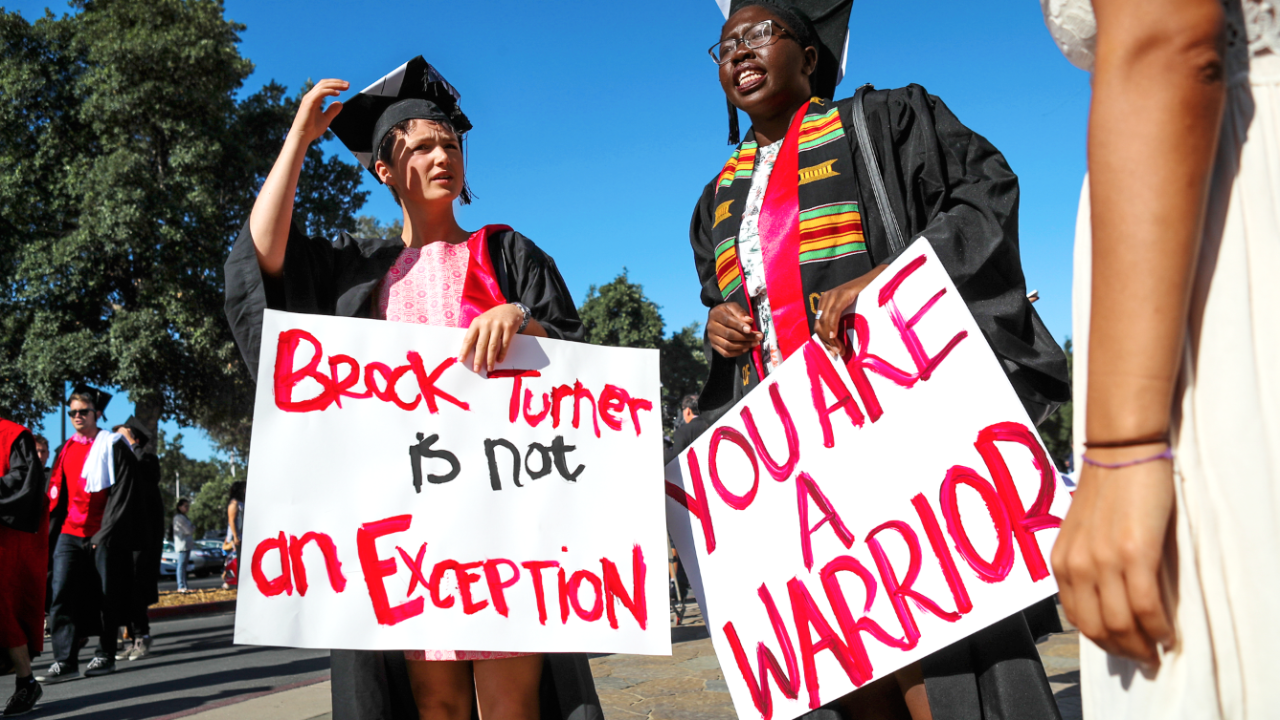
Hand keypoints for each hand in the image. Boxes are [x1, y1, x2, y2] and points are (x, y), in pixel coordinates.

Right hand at [290, 79, 348, 145]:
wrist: (302, 136)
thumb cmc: (311, 129)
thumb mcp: (326, 119)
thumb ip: (332, 111)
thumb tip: (340, 103)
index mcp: (314, 99)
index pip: (324, 86)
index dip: (335, 84)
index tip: (346, 86)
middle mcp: (310, 96)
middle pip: (324, 83)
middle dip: (337, 82)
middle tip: (348, 85)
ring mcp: (309, 98)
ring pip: (323, 86)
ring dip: (335, 85)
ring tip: (345, 87)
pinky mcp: (309, 102)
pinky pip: (320, 92)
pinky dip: (330, 91)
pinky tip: (338, 93)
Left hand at [459, 304, 524, 372]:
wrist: (510, 310)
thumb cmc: (492, 319)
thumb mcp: (482, 322)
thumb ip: (476, 333)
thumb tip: (470, 352)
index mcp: (477, 322)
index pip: (469, 339)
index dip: (464, 350)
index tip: (461, 360)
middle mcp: (486, 323)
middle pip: (481, 345)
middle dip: (478, 359)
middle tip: (476, 369)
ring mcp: (498, 326)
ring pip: (492, 346)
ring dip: (490, 359)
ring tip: (489, 368)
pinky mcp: (508, 328)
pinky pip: (504, 344)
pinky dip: (502, 354)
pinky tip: (499, 360)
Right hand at [707, 302, 761, 357]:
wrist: (718, 318)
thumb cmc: (729, 312)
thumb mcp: (734, 306)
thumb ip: (741, 312)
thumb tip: (749, 321)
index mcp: (716, 314)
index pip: (727, 321)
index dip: (739, 326)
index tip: (750, 329)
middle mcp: (711, 326)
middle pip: (728, 334)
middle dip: (745, 337)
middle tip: (758, 337)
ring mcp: (712, 338)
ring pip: (727, 345)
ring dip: (743, 346)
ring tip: (754, 343)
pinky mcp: (714, 346)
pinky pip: (725, 353)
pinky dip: (737, 352)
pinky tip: (746, 348)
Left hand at [813, 265, 888, 355]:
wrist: (876, 279)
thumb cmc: (865, 297)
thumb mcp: (849, 311)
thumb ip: (840, 321)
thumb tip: (836, 343)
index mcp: (825, 302)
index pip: (818, 325)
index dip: (823, 341)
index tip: (832, 352)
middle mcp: (826, 298)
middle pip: (819, 324)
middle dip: (826, 342)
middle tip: (836, 353)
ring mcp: (833, 295)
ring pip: (824, 321)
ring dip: (830, 338)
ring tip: (839, 348)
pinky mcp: (842, 294)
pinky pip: (834, 313)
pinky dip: (832, 325)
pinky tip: (834, 335)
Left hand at [1051, 444, 1176, 665]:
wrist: (1121, 453)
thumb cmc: (1107, 490)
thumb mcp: (1084, 534)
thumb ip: (1089, 567)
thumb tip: (1109, 604)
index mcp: (1061, 562)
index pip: (1078, 619)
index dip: (1102, 641)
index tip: (1122, 649)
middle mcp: (1077, 565)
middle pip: (1099, 629)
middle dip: (1123, 651)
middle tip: (1144, 659)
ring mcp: (1104, 561)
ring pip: (1122, 624)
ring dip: (1142, 646)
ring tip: (1157, 652)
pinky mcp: (1134, 553)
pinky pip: (1146, 607)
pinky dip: (1159, 628)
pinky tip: (1169, 634)